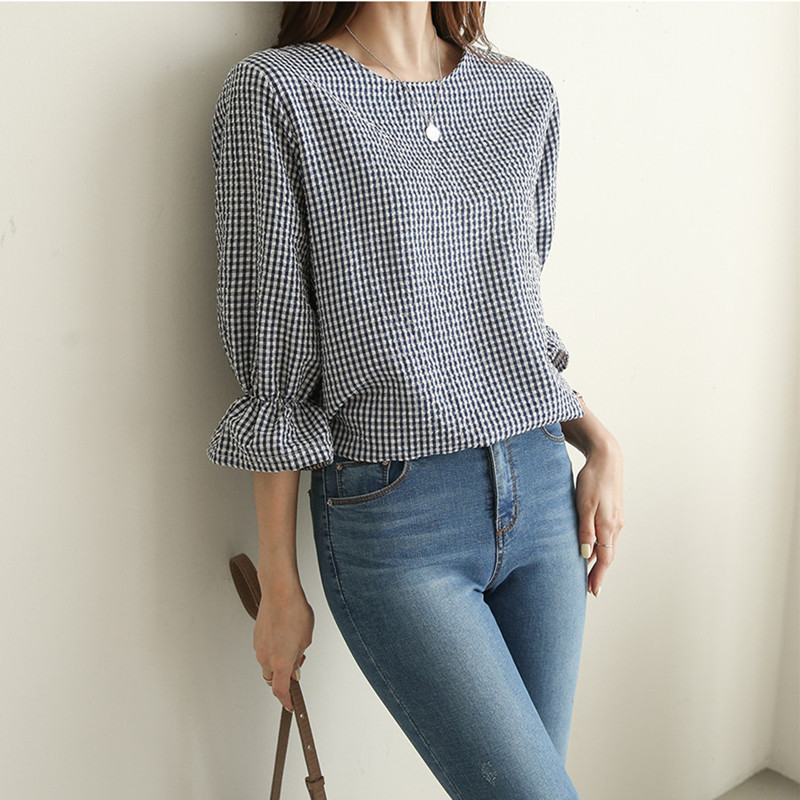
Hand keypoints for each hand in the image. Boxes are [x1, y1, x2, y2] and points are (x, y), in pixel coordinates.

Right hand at [254, 581, 313, 710]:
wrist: (280, 592)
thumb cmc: (294, 612)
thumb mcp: (306, 639)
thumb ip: (298, 657)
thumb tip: (294, 666)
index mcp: (280, 662)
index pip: (281, 690)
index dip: (286, 700)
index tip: (290, 704)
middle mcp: (266, 657)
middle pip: (272, 678)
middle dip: (283, 676)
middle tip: (297, 664)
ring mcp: (259, 646)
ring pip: (267, 662)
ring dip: (278, 660)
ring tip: (293, 643)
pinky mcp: (256, 635)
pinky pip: (264, 649)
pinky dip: (273, 648)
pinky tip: (283, 634)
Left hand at [574, 436, 623, 596]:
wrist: (607, 458)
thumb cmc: (592, 479)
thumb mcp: (583, 505)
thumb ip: (584, 530)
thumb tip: (585, 555)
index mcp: (608, 525)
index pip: (604, 558)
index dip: (598, 576)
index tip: (593, 592)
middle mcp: (616, 525)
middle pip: (608, 555)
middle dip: (599, 572)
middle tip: (591, 589)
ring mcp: (616, 519)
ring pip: (608, 545)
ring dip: (600, 560)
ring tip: (589, 573)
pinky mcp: (613, 512)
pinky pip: (607, 535)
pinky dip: (600, 546)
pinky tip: (591, 548)